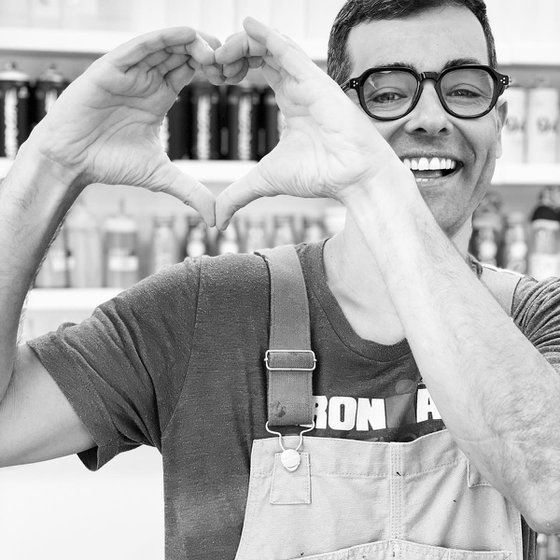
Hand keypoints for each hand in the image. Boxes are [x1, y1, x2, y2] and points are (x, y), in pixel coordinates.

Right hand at [28, 27, 219, 224]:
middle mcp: (146, 79)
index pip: (192, 70)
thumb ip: (191, 191)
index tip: (237, 76)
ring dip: (191, 43)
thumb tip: (216, 220)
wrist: (72, 162)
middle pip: (183, 52)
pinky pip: (139, 46)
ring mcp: (129, 71)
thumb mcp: (161, 176)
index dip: (215, 68)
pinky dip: (162, 38)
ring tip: (214, 48)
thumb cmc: (111, 164)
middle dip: (209, 52)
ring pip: (165, 45)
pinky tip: (186, 34)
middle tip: (232, 61)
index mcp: (160, 96)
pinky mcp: (110, 68)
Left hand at [213, 18, 407, 228]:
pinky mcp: (317, 81)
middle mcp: (299, 86)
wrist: (353, 179)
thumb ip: (238, 194)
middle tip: (208, 64)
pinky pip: (288, 50)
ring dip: (242, 44)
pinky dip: (267, 36)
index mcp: (290, 101)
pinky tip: (246, 25)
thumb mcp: (266, 181)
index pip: (258, 69)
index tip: (211, 78)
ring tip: (217, 55)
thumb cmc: (319, 176)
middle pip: (261, 52)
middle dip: (232, 53)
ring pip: (272, 46)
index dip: (232, 67)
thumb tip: (217, 220)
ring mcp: (308, 81)